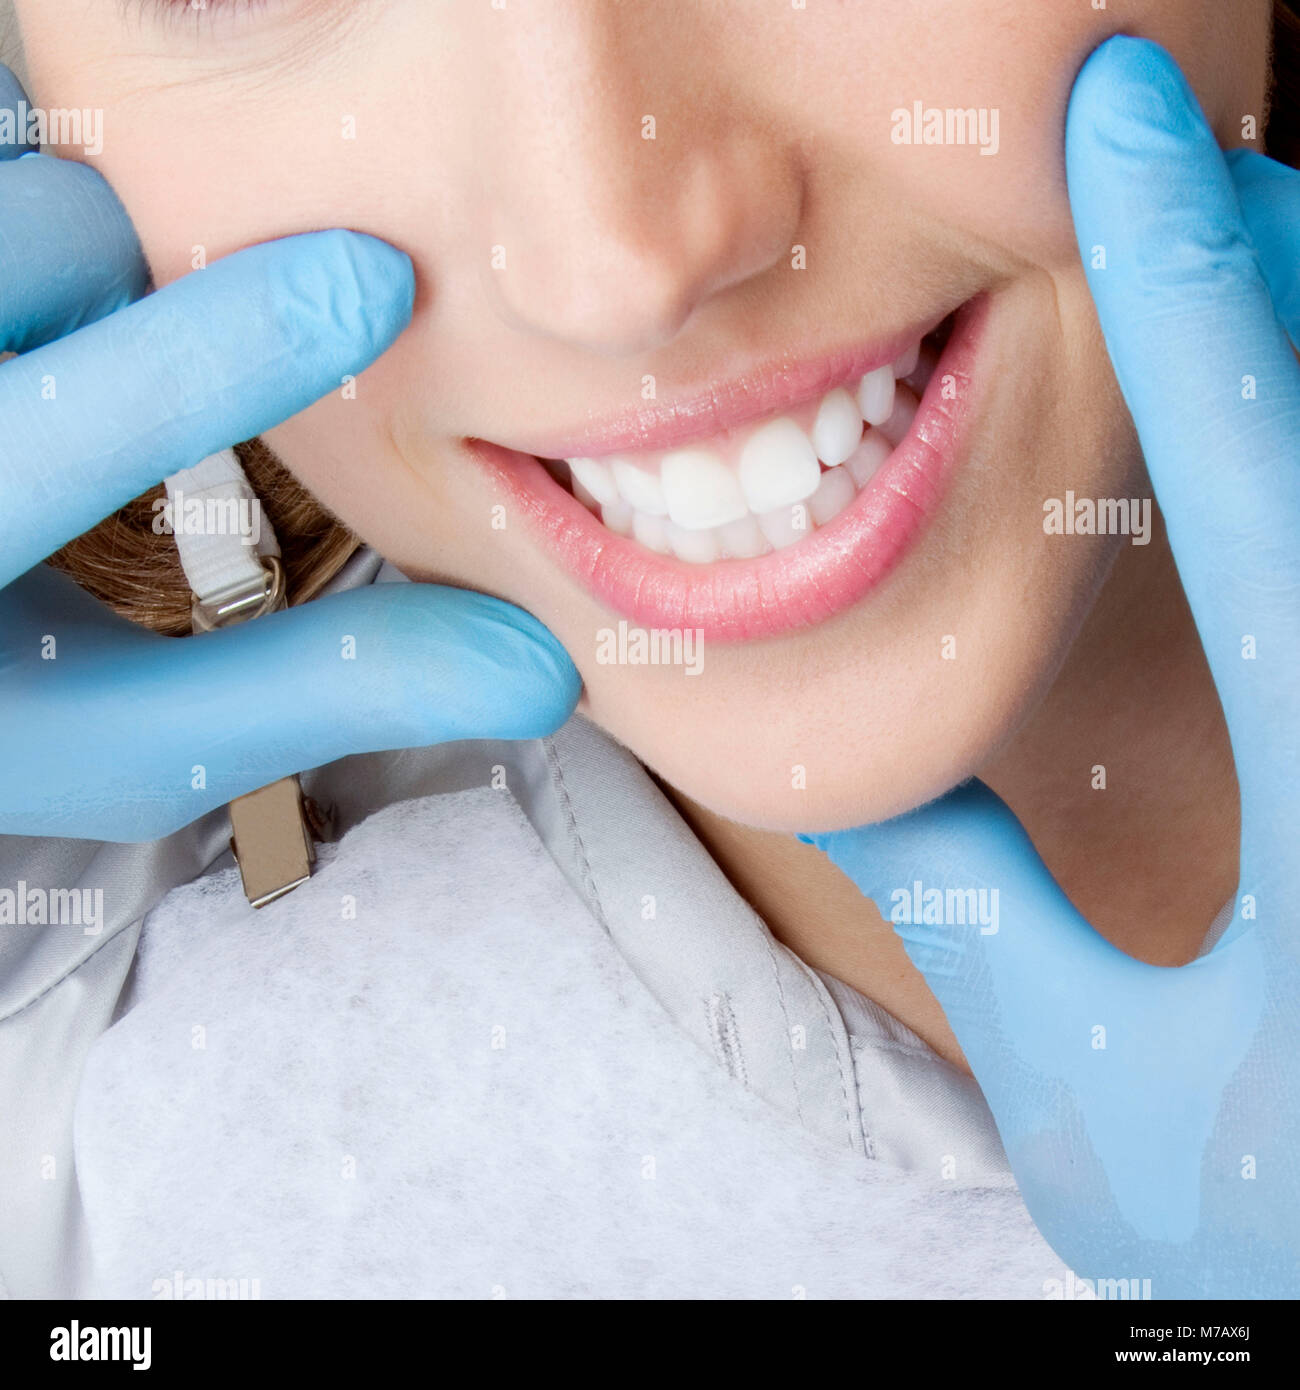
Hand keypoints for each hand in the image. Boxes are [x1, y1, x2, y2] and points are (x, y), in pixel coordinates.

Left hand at [0, 69, 579, 842]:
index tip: (374, 283)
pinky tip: (84, 313)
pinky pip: (9, 182)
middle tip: (233, 337)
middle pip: (62, 245)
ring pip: (33, 192)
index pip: (85, 428)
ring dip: (116, 245)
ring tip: (138, 332)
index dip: (240, 348)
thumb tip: (534, 667)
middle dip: (182, 278)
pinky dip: (66, 228)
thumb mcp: (148, 740)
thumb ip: (327, 689)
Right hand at [802, 37, 1299, 1296]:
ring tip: (1220, 250)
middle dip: (1281, 266)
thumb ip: (979, 916)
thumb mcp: (1092, 1091)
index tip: (1124, 122)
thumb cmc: (1276, 1249)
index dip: (1182, 291)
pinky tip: (1262, 426)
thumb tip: (869, 779)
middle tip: (1176, 155)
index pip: (1265, 491)